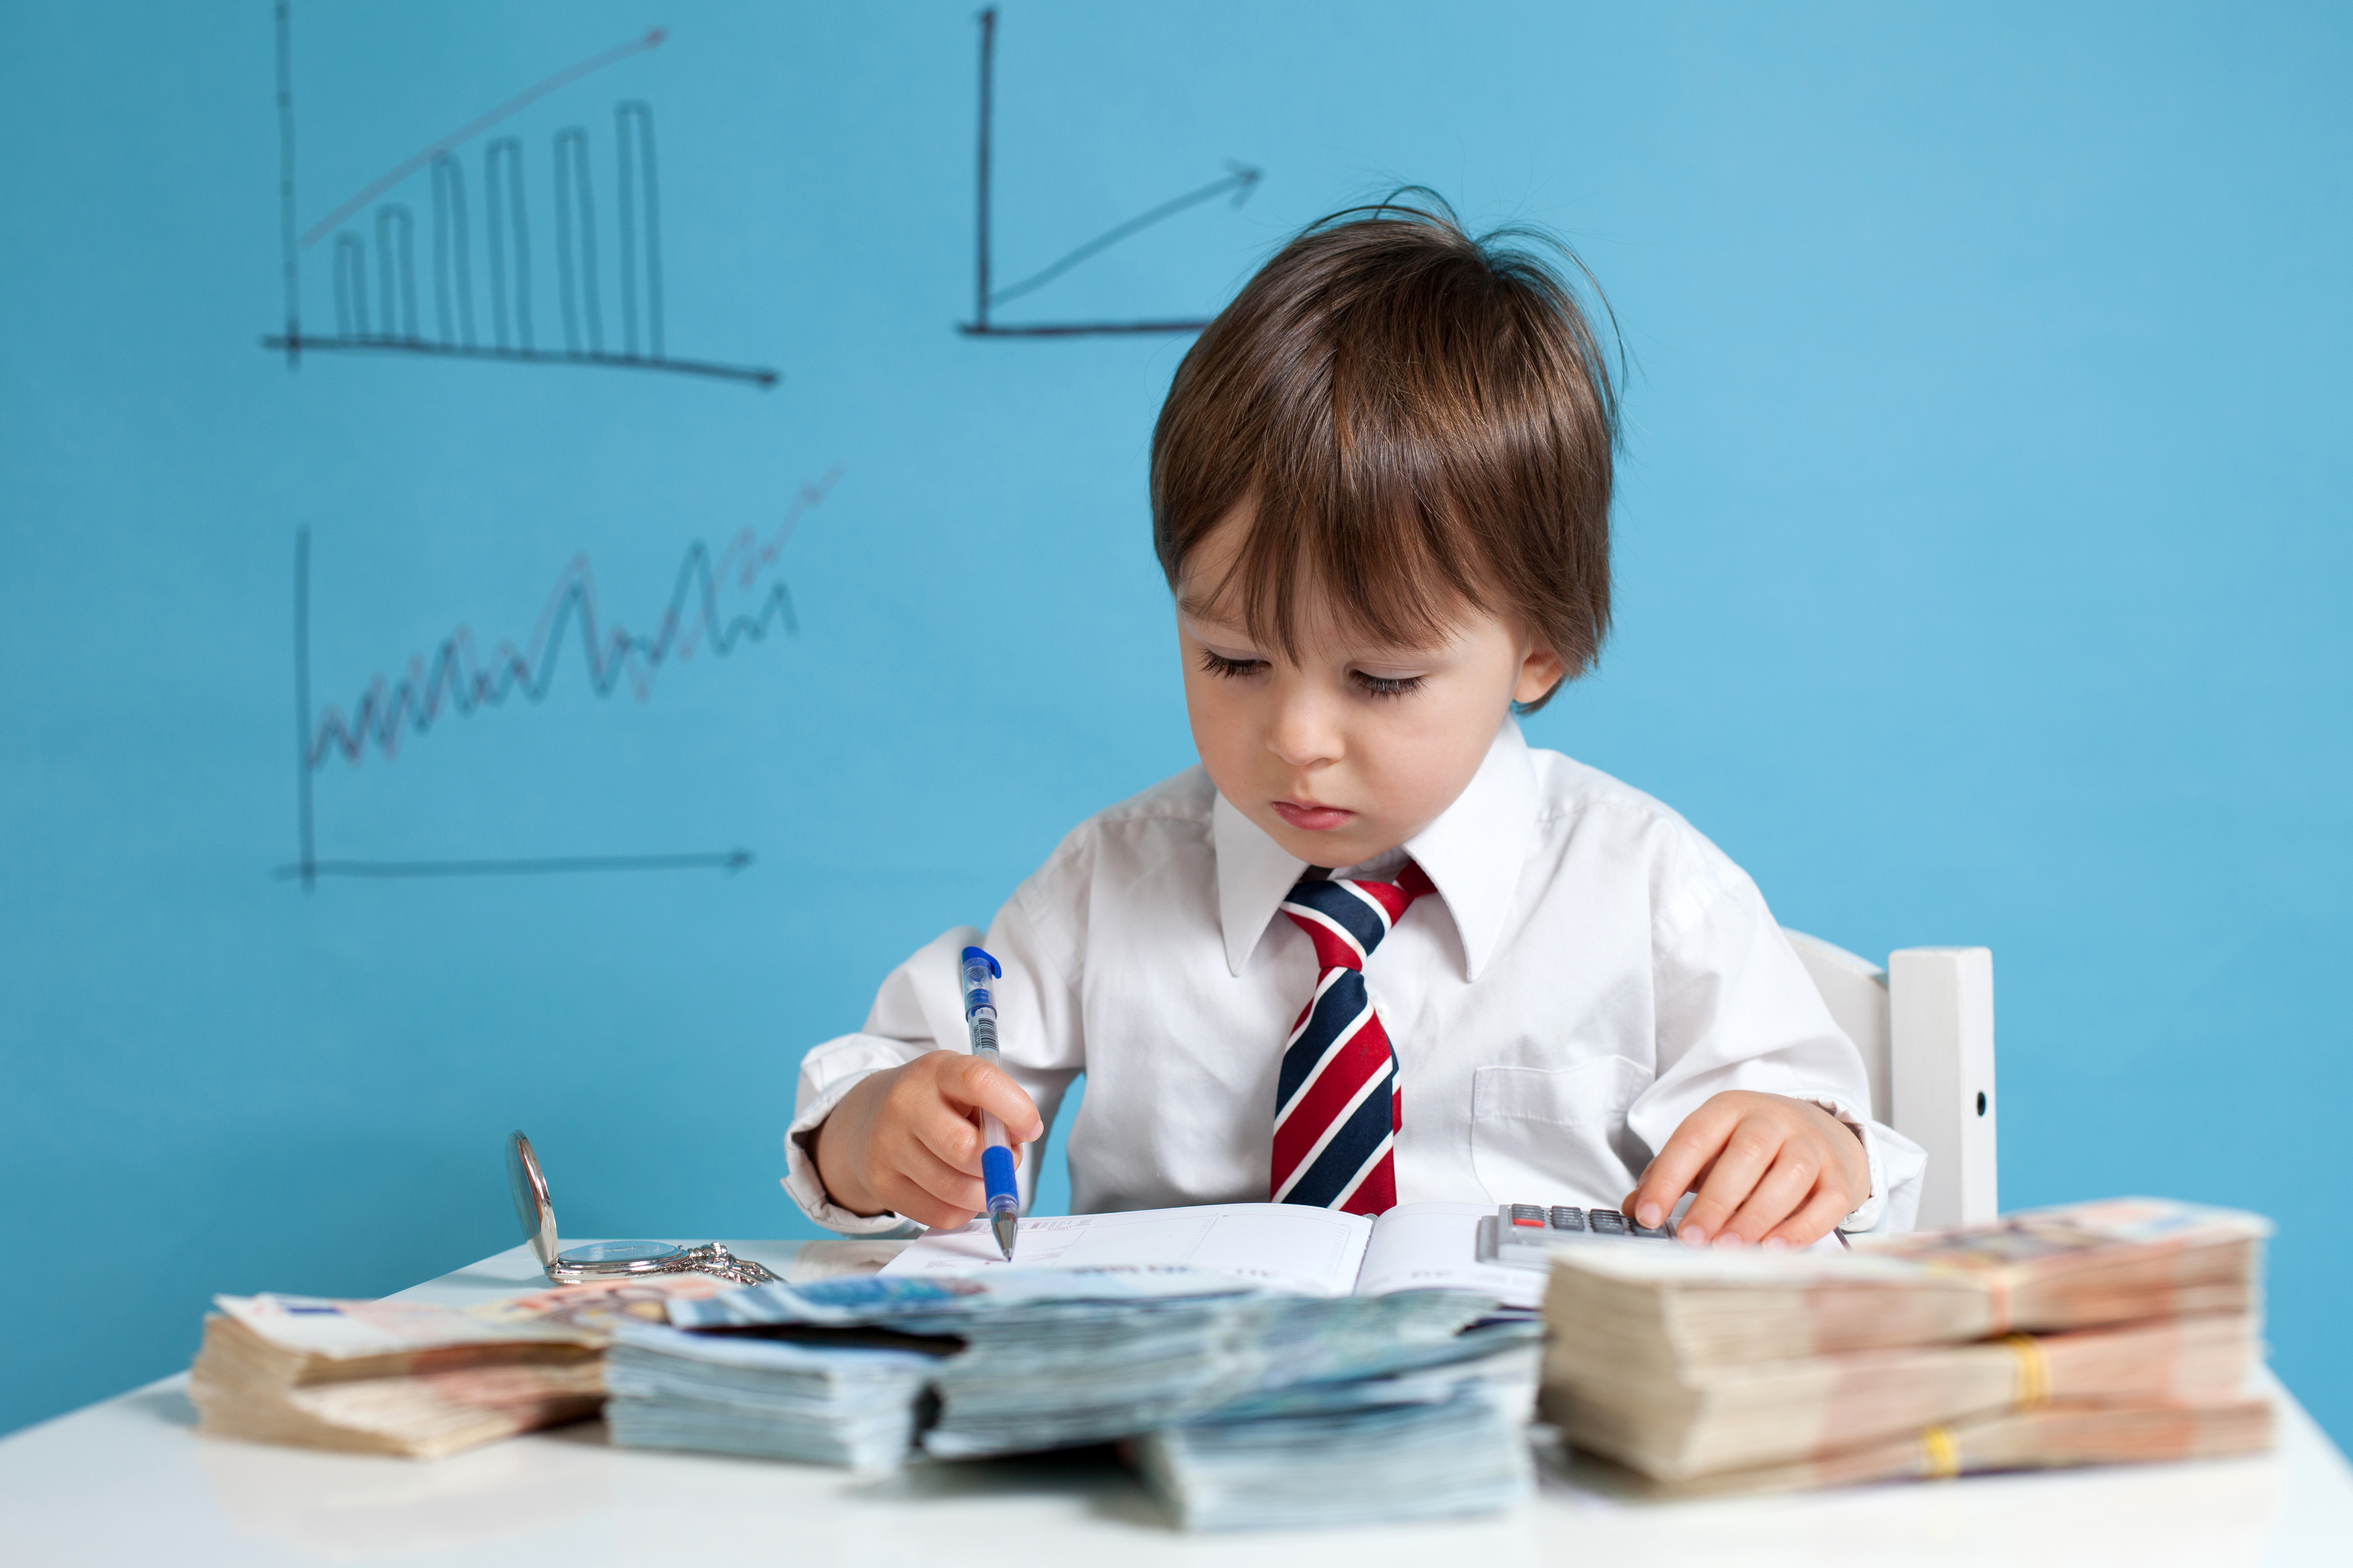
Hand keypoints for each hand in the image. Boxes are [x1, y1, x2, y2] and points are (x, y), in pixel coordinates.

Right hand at [810, 1052, 1044, 1229]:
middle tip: (1006, 1159)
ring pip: (955, 1190)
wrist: (866, 1118)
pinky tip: (962, 1193)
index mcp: (934, 1071)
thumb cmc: (932, 1102)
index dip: (1015, 1109)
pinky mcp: (882, 1184)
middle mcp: (904, 1105)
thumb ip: (995, 1108)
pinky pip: (940, 1213)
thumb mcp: (961, 1087)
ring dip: (985, 1192)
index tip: (1031, 1127)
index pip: (979, 1082)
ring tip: (986, 1178)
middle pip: (966, 1149)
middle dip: (999, 1163)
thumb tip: (1016, 1146)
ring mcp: (887, 1147)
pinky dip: (963, 1210)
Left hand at [1624, 1091, 1868, 1249]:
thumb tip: (1633, 1210)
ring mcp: (1811, 1145)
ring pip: (1790, 1176)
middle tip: (1692, 1239)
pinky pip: (1827, 1202)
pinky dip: (1801, 1228)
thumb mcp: (1707, 1148)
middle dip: (1716, 1200)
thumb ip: (1669, 1175)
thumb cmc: (1748, 1147)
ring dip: (1757, 1216)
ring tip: (1728, 1249)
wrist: (1818, 1130)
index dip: (1668, 1177)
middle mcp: (1773, 1120)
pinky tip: (1773, 1249)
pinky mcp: (1839, 1175)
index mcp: (1729, 1109)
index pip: (1694, 1138)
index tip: (1647, 1216)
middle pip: (1748, 1153)